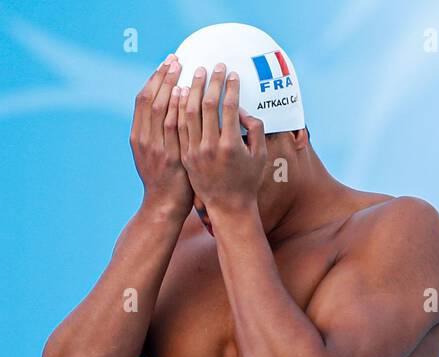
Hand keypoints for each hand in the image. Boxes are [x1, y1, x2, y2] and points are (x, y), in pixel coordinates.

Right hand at [130, 56, 192, 217]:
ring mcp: (156, 148)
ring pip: (160, 109)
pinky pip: (173, 127)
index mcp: (138, 136)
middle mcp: (143, 139)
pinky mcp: (170, 156)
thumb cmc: (165, 181)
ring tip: (184, 68)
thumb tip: (167, 109)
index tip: (165, 63)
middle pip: (150, 99)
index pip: (143, 100)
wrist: (163, 206)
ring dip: (172, 86)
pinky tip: (185, 93)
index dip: (154, 79)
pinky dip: (176, 108)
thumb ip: (157, 134)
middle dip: (163, 76)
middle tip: (176, 58)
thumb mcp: (153, 155)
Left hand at [176, 65, 267, 214]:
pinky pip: (178, 126)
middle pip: (207, 106)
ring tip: (196, 74)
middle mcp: (210, 148)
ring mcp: (194, 152)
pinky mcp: (184, 156)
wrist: (227, 207)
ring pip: (188, 113)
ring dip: (193, 90)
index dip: (231, 87)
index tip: (232, 74)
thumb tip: (243, 109)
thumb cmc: (247, 180)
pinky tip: (182, 93)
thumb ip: (256, 129)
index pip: (229, 107)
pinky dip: (179, 107)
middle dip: (211, 82)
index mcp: (231, 147)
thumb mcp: (260, 156)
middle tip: (214, 66)